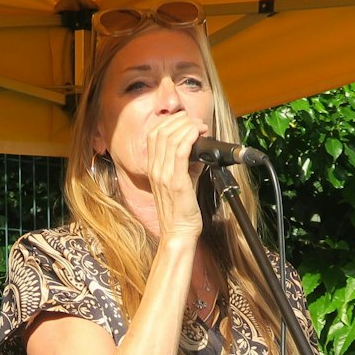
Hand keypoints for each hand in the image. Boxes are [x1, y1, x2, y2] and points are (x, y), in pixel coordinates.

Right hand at [144, 111, 206, 243]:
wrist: (178, 232)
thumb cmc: (180, 211)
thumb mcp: (181, 182)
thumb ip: (187, 164)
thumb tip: (198, 148)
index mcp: (153, 168)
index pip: (154, 134)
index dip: (171, 122)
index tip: (188, 122)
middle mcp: (155, 170)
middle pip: (161, 132)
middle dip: (181, 121)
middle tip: (197, 123)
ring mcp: (164, 176)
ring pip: (171, 138)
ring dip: (188, 127)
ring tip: (200, 127)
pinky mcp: (177, 182)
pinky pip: (180, 152)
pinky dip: (189, 138)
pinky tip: (198, 134)